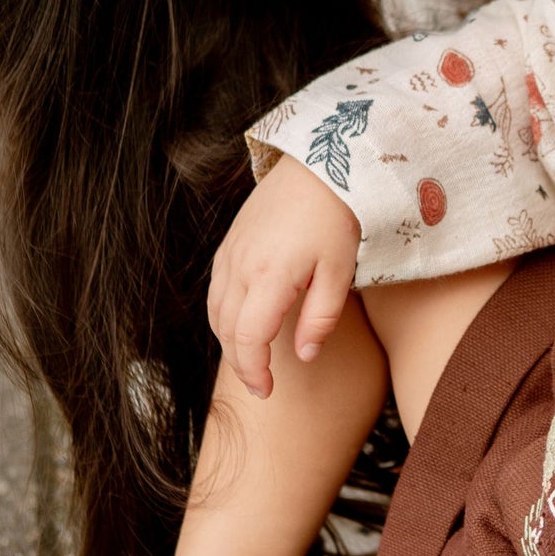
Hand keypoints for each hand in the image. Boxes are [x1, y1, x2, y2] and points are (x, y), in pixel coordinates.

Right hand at [208, 155, 361, 397]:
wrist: (319, 165)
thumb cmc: (336, 217)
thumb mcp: (339, 272)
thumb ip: (321, 318)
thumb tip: (304, 357)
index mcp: (269, 275)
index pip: (248, 337)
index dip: (253, 370)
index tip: (267, 390)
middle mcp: (240, 265)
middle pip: (225, 329)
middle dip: (240, 362)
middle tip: (261, 384)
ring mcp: (230, 252)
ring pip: (215, 310)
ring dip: (228, 341)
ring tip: (252, 360)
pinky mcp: (229, 243)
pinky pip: (216, 289)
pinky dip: (223, 315)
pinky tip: (242, 324)